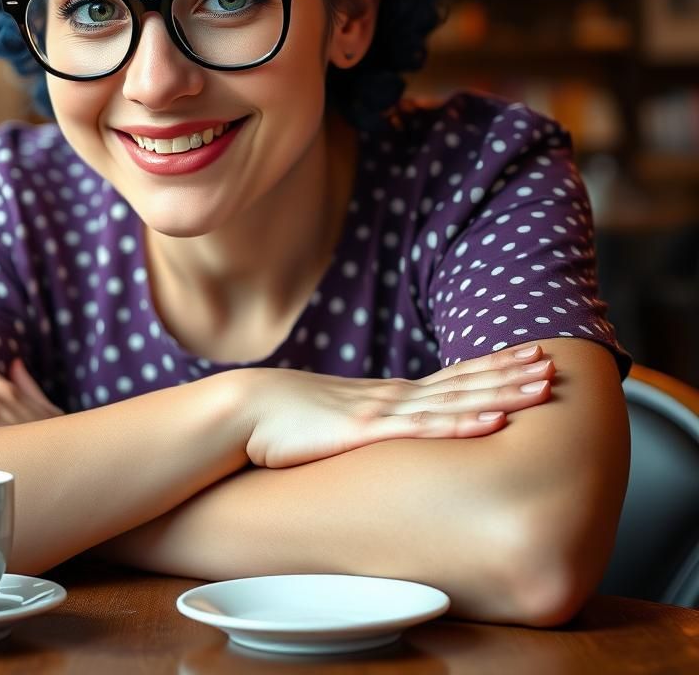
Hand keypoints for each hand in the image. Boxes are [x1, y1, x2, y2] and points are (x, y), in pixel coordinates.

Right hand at [244, 341, 555, 468]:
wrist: (244, 411)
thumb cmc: (282, 422)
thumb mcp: (334, 423)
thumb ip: (363, 428)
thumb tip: (381, 440)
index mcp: (386, 397)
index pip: (451, 379)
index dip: (491, 369)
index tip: (526, 359)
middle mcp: (392, 397)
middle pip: (463, 382)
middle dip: (510, 373)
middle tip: (555, 363)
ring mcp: (382, 411)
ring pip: (454, 400)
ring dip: (502, 392)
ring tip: (542, 385)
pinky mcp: (365, 430)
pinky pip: (423, 429)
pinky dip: (462, 423)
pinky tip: (494, 421)